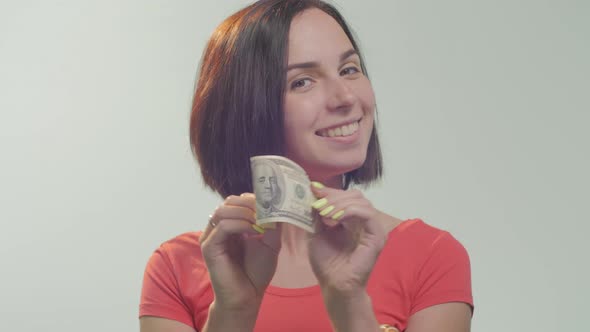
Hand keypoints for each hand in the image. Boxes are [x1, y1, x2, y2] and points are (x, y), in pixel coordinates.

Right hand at [199, 193, 280, 311]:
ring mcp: (211, 237)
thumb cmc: (256, 272)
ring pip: (223, 210)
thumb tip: (276, 205)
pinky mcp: (209, 247)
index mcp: (231, 225)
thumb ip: (272, 224)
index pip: (237, 201)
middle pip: (228, 202)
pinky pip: (222, 226)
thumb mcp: (270, 243)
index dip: (253, 199)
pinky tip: (254, 229)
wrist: (247, 296)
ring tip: (260, 220)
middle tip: (266, 210)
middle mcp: (218, 228)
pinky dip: (240, 224)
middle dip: (249, 203)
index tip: (271, 203)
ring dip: (244, 212)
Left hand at [308, 183, 387, 295]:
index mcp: (352, 219)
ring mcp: (373, 228)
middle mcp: (365, 221)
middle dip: (334, 196)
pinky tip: (334, 218)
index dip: (331, 191)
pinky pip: (367, 213)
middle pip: (355, 195)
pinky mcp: (377, 236)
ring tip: (324, 214)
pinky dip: (349, 211)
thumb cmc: (326, 262)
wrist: (334, 285)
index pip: (347, 195)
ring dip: (339, 203)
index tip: (314, 190)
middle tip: (318, 205)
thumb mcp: (316, 231)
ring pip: (361, 201)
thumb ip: (318, 211)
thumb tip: (314, 188)